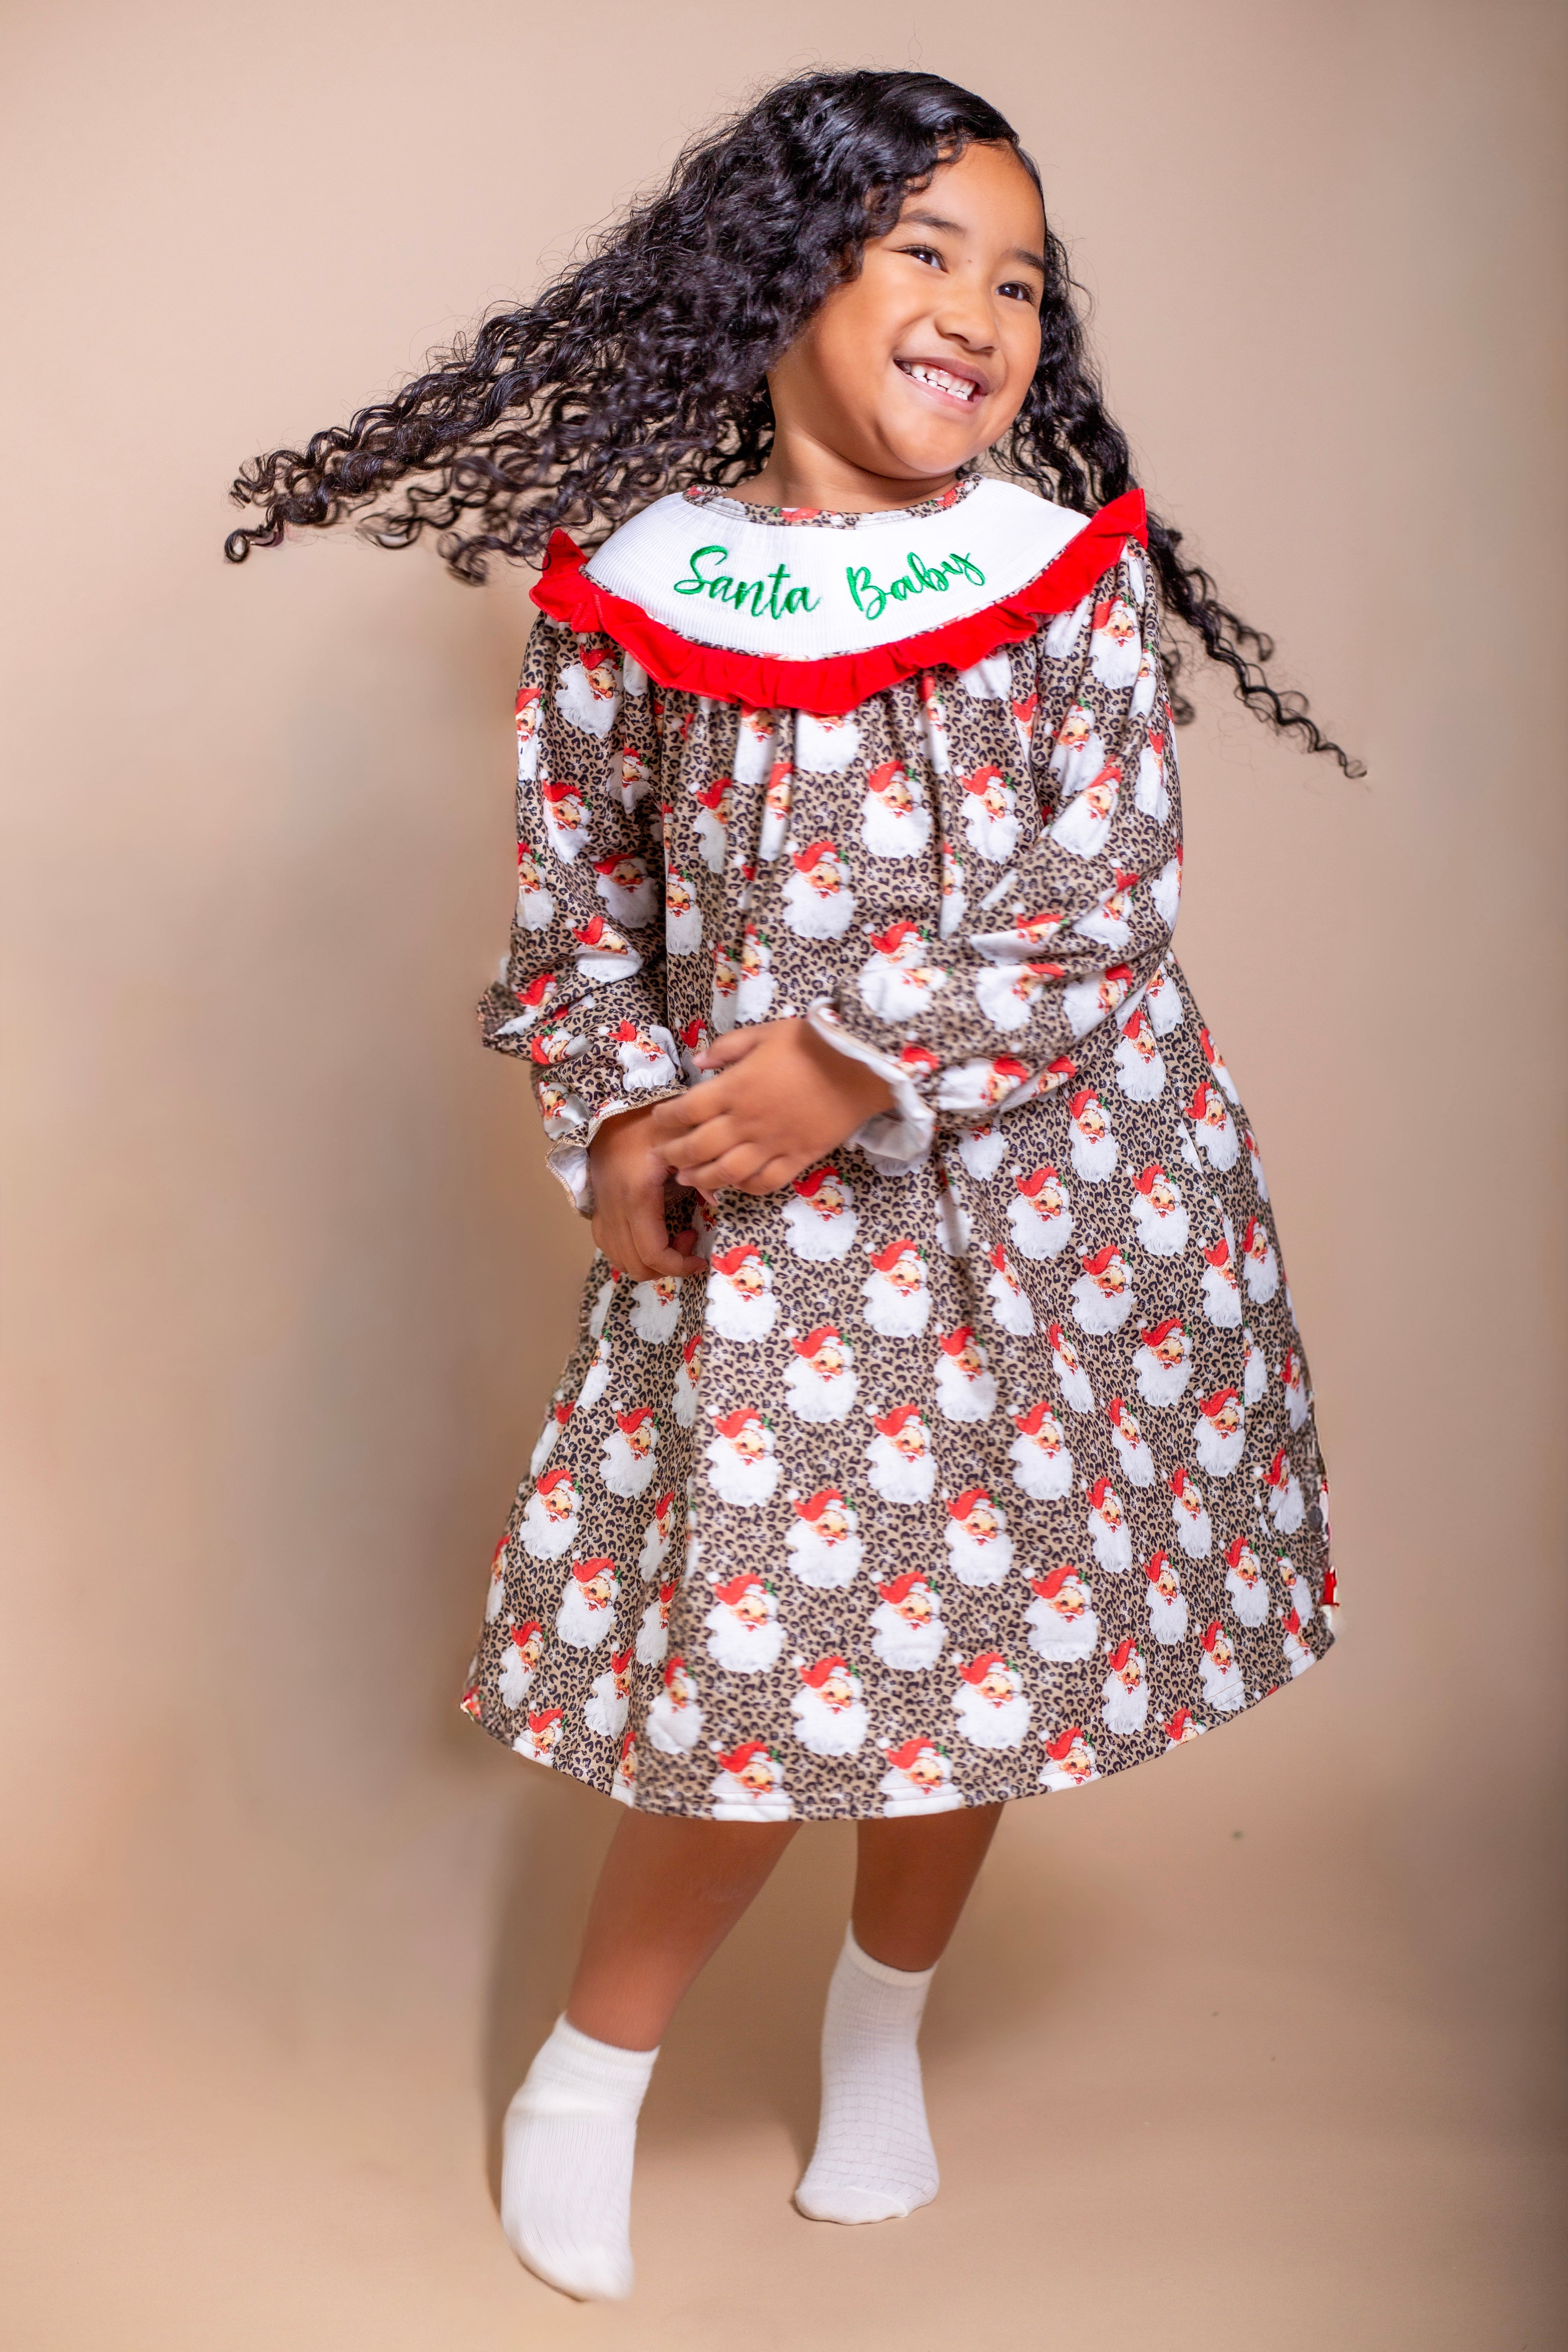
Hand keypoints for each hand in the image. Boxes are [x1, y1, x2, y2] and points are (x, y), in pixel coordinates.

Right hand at [588, 1105, 706, 1281]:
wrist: (609, 1111)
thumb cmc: (646, 1122)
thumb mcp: (678, 1136)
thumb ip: (700, 1164)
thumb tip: (716, 1199)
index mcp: (637, 1197)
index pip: (653, 1254)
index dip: (679, 1266)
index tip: (700, 1259)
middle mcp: (615, 1211)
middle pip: (637, 1266)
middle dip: (667, 1267)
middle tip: (689, 1241)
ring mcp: (603, 1212)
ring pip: (620, 1260)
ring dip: (648, 1262)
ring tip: (672, 1238)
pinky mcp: (598, 1209)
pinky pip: (608, 1246)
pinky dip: (630, 1252)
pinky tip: (649, 1235)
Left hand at [647, 1019, 894, 1195]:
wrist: (860, 1065)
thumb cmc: (811, 1043)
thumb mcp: (763, 1033)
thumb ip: (727, 1048)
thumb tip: (697, 1062)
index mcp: (735, 1088)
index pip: (686, 1110)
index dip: (667, 1118)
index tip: (659, 1119)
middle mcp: (747, 1121)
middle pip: (698, 1147)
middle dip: (674, 1154)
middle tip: (663, 1155)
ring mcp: (772, 1144)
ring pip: (726, 1172)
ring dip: (701, 1178)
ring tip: (687, 1178)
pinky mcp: (797, 1158)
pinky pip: (765, 1182)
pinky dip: (745, 1187)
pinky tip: (735, 1184)